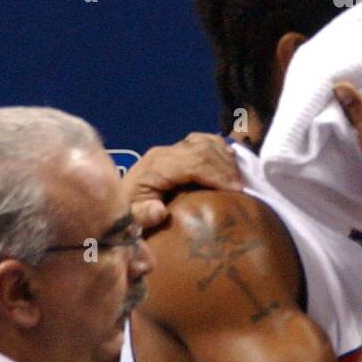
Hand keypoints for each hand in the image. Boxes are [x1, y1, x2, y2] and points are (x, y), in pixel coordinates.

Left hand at [125, 132, 242, 229]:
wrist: (118, 201)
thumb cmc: (129, 213)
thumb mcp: (131, 220)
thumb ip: (143, 217)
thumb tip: (159, 211)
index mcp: (156, 166)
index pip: (195, 161)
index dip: (218, 174)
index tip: (237, 191)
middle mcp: (165, 152)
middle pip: (204, 149)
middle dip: (227, 167)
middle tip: (243, 189)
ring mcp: (172, 149)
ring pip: (206, 142)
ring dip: (226, 159)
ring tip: (239, 180)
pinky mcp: (178, 150)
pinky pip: (204, 141)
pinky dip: (221, 150)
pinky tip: (231, 163)